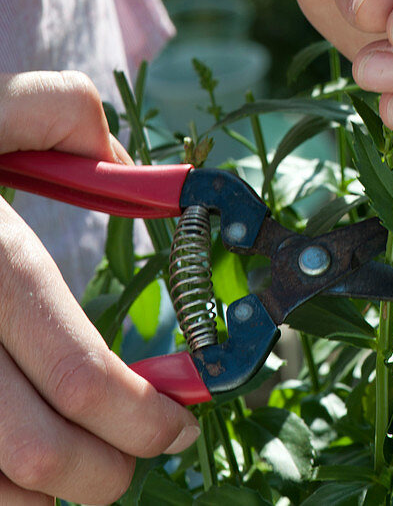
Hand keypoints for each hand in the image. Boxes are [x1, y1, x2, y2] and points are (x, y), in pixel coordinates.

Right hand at [0, 72, 199, 505]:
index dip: (144, 414)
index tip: (182, 421)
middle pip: (38, 451)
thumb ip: (62, 113)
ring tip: (90, 461)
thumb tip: (140, 172)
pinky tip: (22, 464)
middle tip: (148, 453)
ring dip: (51, 494)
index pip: (77, 374)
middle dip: (110, 471)